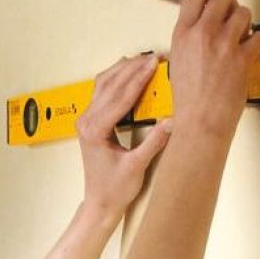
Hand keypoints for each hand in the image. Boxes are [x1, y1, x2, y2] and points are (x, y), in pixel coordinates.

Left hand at [76, 54, 173, 220]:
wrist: (100, 202)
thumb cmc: (116, 188)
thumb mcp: (138, 166)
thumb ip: (154, 142)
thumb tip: (172, 121)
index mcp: (96, 130)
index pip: (121, 97)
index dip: (139, 78)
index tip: (154, 64)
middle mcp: (87, 120)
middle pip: (110, 85)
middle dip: (133, 68)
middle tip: (154, 57)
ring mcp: (87, 119)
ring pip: (103, 84)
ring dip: (123, 69)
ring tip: (143, 59)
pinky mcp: (91, 121)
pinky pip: (102, 92)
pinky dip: (116, 79)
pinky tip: (127, 71)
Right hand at [169, 0, 259, 139]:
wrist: (201, 119)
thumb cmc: (189, 96)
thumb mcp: (178, 57)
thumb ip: (190, 35)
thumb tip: (205, 21)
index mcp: (183, 31)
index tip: (213, 5)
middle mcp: (203, 32)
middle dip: (231, 4)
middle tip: (231, 19)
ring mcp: (225, 44)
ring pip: (244, 12)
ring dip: (246, 22)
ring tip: (241, 37)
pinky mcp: (243, 58)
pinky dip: (258, 42)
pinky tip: (250, 51)